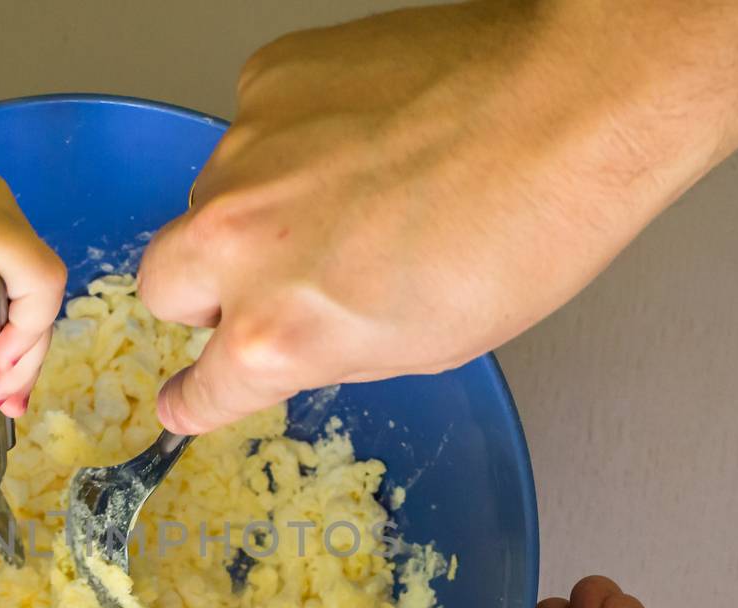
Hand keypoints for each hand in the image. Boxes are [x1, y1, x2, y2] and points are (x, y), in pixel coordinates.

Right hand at [139, 0, 737, 433]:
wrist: (573, 103)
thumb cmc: (526, 235)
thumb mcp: (421, 347)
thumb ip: (322, 354)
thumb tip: (277, 356)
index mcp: (278, 333)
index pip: (198, 391)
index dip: (199, 398)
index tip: (191, 399)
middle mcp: (239, 242)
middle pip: (164, 286)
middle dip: (205, 296)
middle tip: (276, 284)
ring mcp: (246, 152)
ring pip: (211, 198)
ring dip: (256, 211)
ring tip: (356, 194)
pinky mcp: (268, 78)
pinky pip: (253, 127)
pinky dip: (292, 140)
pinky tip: (365, 135)